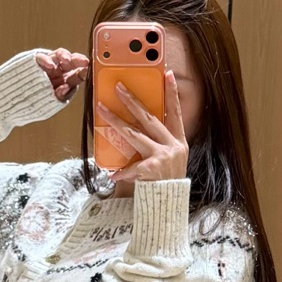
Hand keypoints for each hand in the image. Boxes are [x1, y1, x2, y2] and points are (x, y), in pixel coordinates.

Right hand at [34, 48, 87, 102]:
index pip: (77, 74)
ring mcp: (47, 64)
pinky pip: (41, 57)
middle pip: (70, 62)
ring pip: (57, 55)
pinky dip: (45, 60)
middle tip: (84, 61)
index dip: (83, 72)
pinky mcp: (34, 61)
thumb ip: (59, 96)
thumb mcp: (51, 103)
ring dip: (64, 55)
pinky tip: (49, 65)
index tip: (88, 71)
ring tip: (67, 60)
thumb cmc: (36, 103)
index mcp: (66, 80)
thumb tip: (64, 88)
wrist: (15, 100)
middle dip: (78, 61)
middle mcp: (58, 70)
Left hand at [94, 70, 188, 184]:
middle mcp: (173, 147)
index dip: (172, 94)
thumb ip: (159, 143)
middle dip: (132, 101)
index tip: (166, 74)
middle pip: (149, 118)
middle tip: (119, 87)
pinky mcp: (152, 170)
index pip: (175, 113)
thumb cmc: (165, 182)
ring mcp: (163, 157)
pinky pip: (131, 167)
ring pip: (134, 134)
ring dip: (116, 121)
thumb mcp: (170, 160)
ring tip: (102, 110)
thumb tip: (138, 123)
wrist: (169, 207)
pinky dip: (122, 172)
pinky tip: (113, 174)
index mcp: (179, 142)